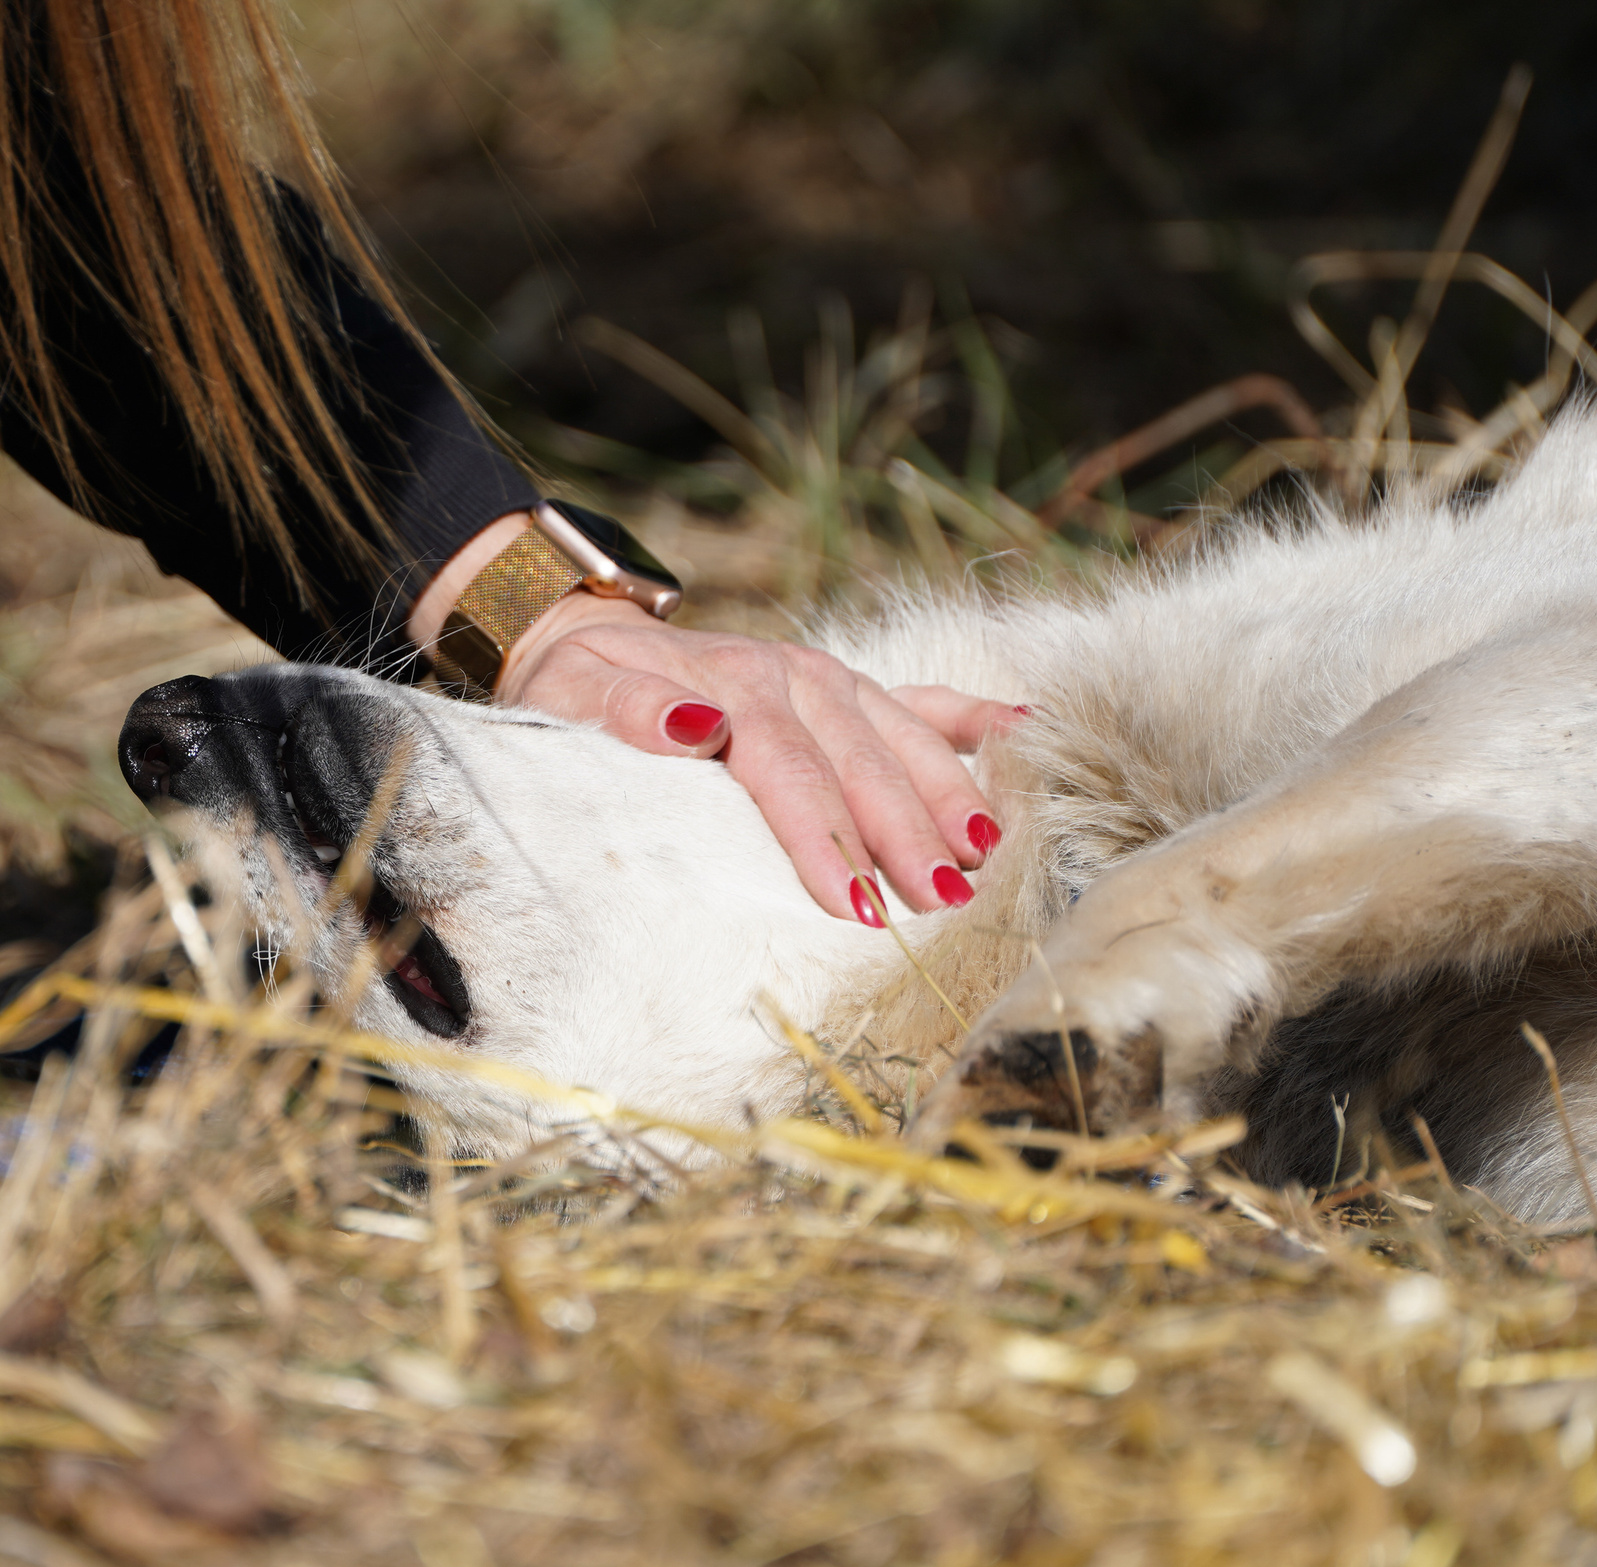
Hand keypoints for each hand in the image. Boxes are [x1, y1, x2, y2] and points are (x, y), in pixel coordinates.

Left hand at [496, 593, 1018, 917]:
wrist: (583, 633)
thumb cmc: (577, 685)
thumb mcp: (574, 693)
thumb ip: (627, 711)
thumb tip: (695, 725)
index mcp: (732, 684)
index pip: (788, 771)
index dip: (824, 837)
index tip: (853, 902)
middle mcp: (792, 676)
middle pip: (859, 764)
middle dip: (904, 835)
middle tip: (943, 901)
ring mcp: (827, 680)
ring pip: (900, 739)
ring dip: (947, 795)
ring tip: (985, 853)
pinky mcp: (844, 688)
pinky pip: (918, 699)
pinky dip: (970, 717)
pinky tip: (1022, 732)